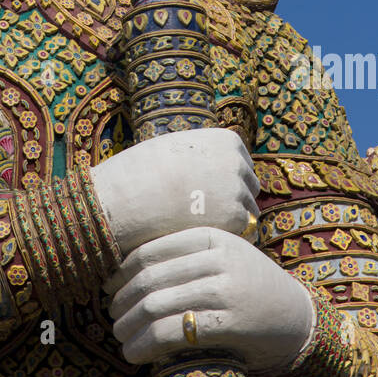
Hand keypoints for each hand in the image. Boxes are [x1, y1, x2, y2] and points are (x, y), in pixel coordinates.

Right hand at [90, 128, 259, 256]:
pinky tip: (203, 235)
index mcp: (226, 141)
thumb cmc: (145, 172)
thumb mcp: (178, 148)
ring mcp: (239, 189)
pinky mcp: (236, 217)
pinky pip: (242, 231)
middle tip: (202, 213)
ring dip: (229, 220)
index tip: (202, 191)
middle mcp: (237, 161)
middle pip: (248, 187)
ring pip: (246, 211)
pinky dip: (226, 236)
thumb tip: (218, 172)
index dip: (223, 180)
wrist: (129, 197)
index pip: (240, 164)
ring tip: (198, 225)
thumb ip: (203, 156)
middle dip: (231, 199)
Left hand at [106, 226, 315, 372]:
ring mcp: (225, 290)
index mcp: (210, 235)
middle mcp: (217, 258)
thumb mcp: (221, 256)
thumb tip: (120, 272)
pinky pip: (173, 332)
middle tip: (111, 316)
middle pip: (150, 279)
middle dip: (122, 301)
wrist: (295, 317)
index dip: (121, 272)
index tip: (108, 288)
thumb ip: (185, 256)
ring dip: (129, 326)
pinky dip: (145, 345)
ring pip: (157, 306)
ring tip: (120, 337)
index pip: (150, 250)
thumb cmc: (247, 286)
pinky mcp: (229, 324)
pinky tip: (134, 354)